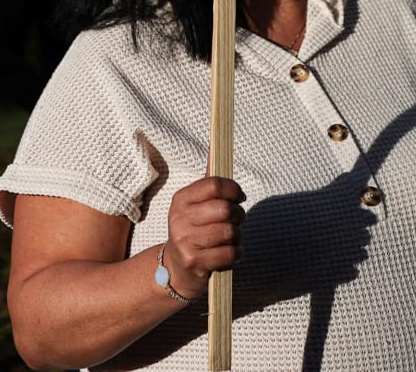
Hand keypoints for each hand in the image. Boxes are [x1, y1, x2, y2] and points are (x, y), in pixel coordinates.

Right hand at [159, 175, 245, 299]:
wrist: (176, 268)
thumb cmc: (193, 230)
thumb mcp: (195, 205)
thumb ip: (209, 181)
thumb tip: (217, 147)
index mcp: (181, 199)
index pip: (214, 185)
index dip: (233, 189)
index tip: (239, 196)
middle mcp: (179, 219)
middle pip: (224, 209)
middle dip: (238, 214)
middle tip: (237, 219)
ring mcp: (185, 241)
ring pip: (229, 232)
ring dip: (238, 236)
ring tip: (232, 238)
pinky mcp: (194, 262)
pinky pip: (229, 253)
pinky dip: (236, 253)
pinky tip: (231, 253)